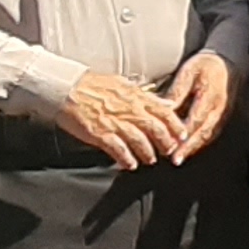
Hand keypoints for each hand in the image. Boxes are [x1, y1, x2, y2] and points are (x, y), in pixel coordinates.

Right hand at [53, 68, 185, 169]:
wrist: (66, 88)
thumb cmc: (92, 85)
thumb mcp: (123, 84)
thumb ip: (144, 95)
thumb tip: (164, 103)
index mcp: (136, 96)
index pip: (164, 112)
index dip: (176, 125)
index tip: (183, 135)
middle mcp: (129, 109)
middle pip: (156, 129)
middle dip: (166, 142)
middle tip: (170, 151)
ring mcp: (115, 122)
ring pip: (140, 141)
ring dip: (147, 152)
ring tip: (150, 159)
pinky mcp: (100, 133)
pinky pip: (118, 149)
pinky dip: (126, 159)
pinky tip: (129, 165)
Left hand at [163, 52, 236, 157]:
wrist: (229, 63)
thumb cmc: (207, 66)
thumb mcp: (189, 71)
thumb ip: (178, 90)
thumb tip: (165, 108)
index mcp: (210, 96)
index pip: (196, 119)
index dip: (185, 134)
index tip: (173, 145)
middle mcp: (219, 109)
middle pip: (203, 132)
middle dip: (188, 147)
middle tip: (175, 159)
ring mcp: (222, 114)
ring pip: (208, 135)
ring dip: (193, 147)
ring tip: (179, 157)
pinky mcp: (222, 117)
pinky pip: (211, 133)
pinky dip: (199, 142)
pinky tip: (188, 148)